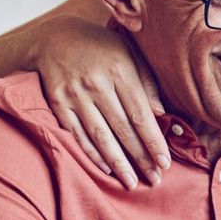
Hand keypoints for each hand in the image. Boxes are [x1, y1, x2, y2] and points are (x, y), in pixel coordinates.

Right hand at [33, 15, 168, 188]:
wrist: (55, 37)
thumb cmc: (102, 47)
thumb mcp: (130, 53)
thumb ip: (147, 81)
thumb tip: (161, 114)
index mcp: (120, 70)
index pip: (141, 114)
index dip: (153, 141)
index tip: (165, 162)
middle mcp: (97, 84)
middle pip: (123, 129)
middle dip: (140, 157)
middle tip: (154, 179)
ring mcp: (75, 95)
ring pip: (100, 136)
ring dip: (117, 163)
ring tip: (132, 182)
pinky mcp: (58, 103)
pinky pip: (77, 134)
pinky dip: (91, 153)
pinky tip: (105, 169)